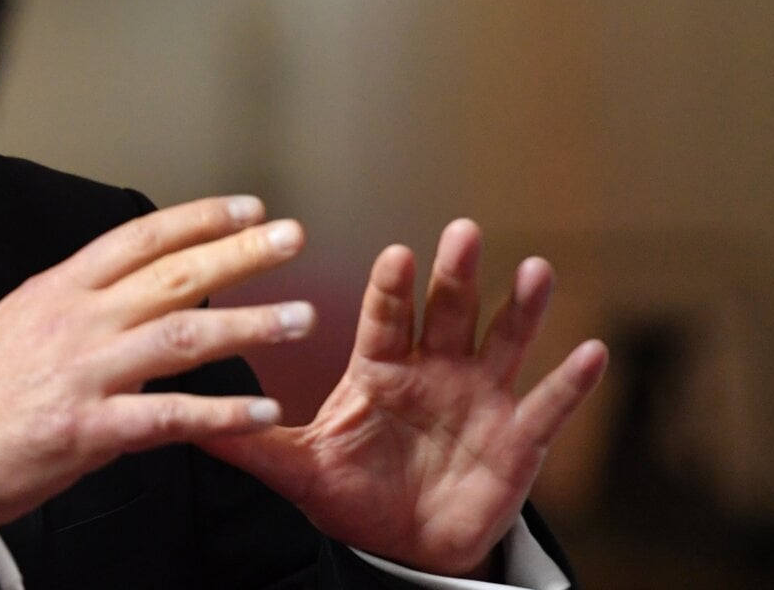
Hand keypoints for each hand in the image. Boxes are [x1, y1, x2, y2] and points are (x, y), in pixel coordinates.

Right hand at [0, 196, 315, 524]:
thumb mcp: (23, 319)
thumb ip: (81, 302)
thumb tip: (132, 285)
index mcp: (61, 289)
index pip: (140, 238)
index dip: (198, 218)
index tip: (248, 208)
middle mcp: (78, 321)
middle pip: (173, 276)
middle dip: (240, 254)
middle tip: (292, 238)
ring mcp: (86, 373)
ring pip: (182, 337)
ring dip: (249, 325)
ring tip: (299, 320)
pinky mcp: (91, 428)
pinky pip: (170, 417)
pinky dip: (223, 413)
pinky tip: (263, 410)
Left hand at [198, 219, 608, 577]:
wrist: (403, 542)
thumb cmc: (352, 491)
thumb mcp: (298, 468)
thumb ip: (248, 444)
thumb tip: (182, 420)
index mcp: (380, 368)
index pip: (384, 318)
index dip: (392, 289)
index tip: (397, 254)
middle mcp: (434, 369)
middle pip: (447, 312)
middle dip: (455, 274)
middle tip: (462, 231)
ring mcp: (481, 397)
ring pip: (503, 341)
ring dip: (521, 307)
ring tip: (536, 269)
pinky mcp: (519, 438)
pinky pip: (548, 405)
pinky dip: (571, 382)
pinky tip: (591, 352)